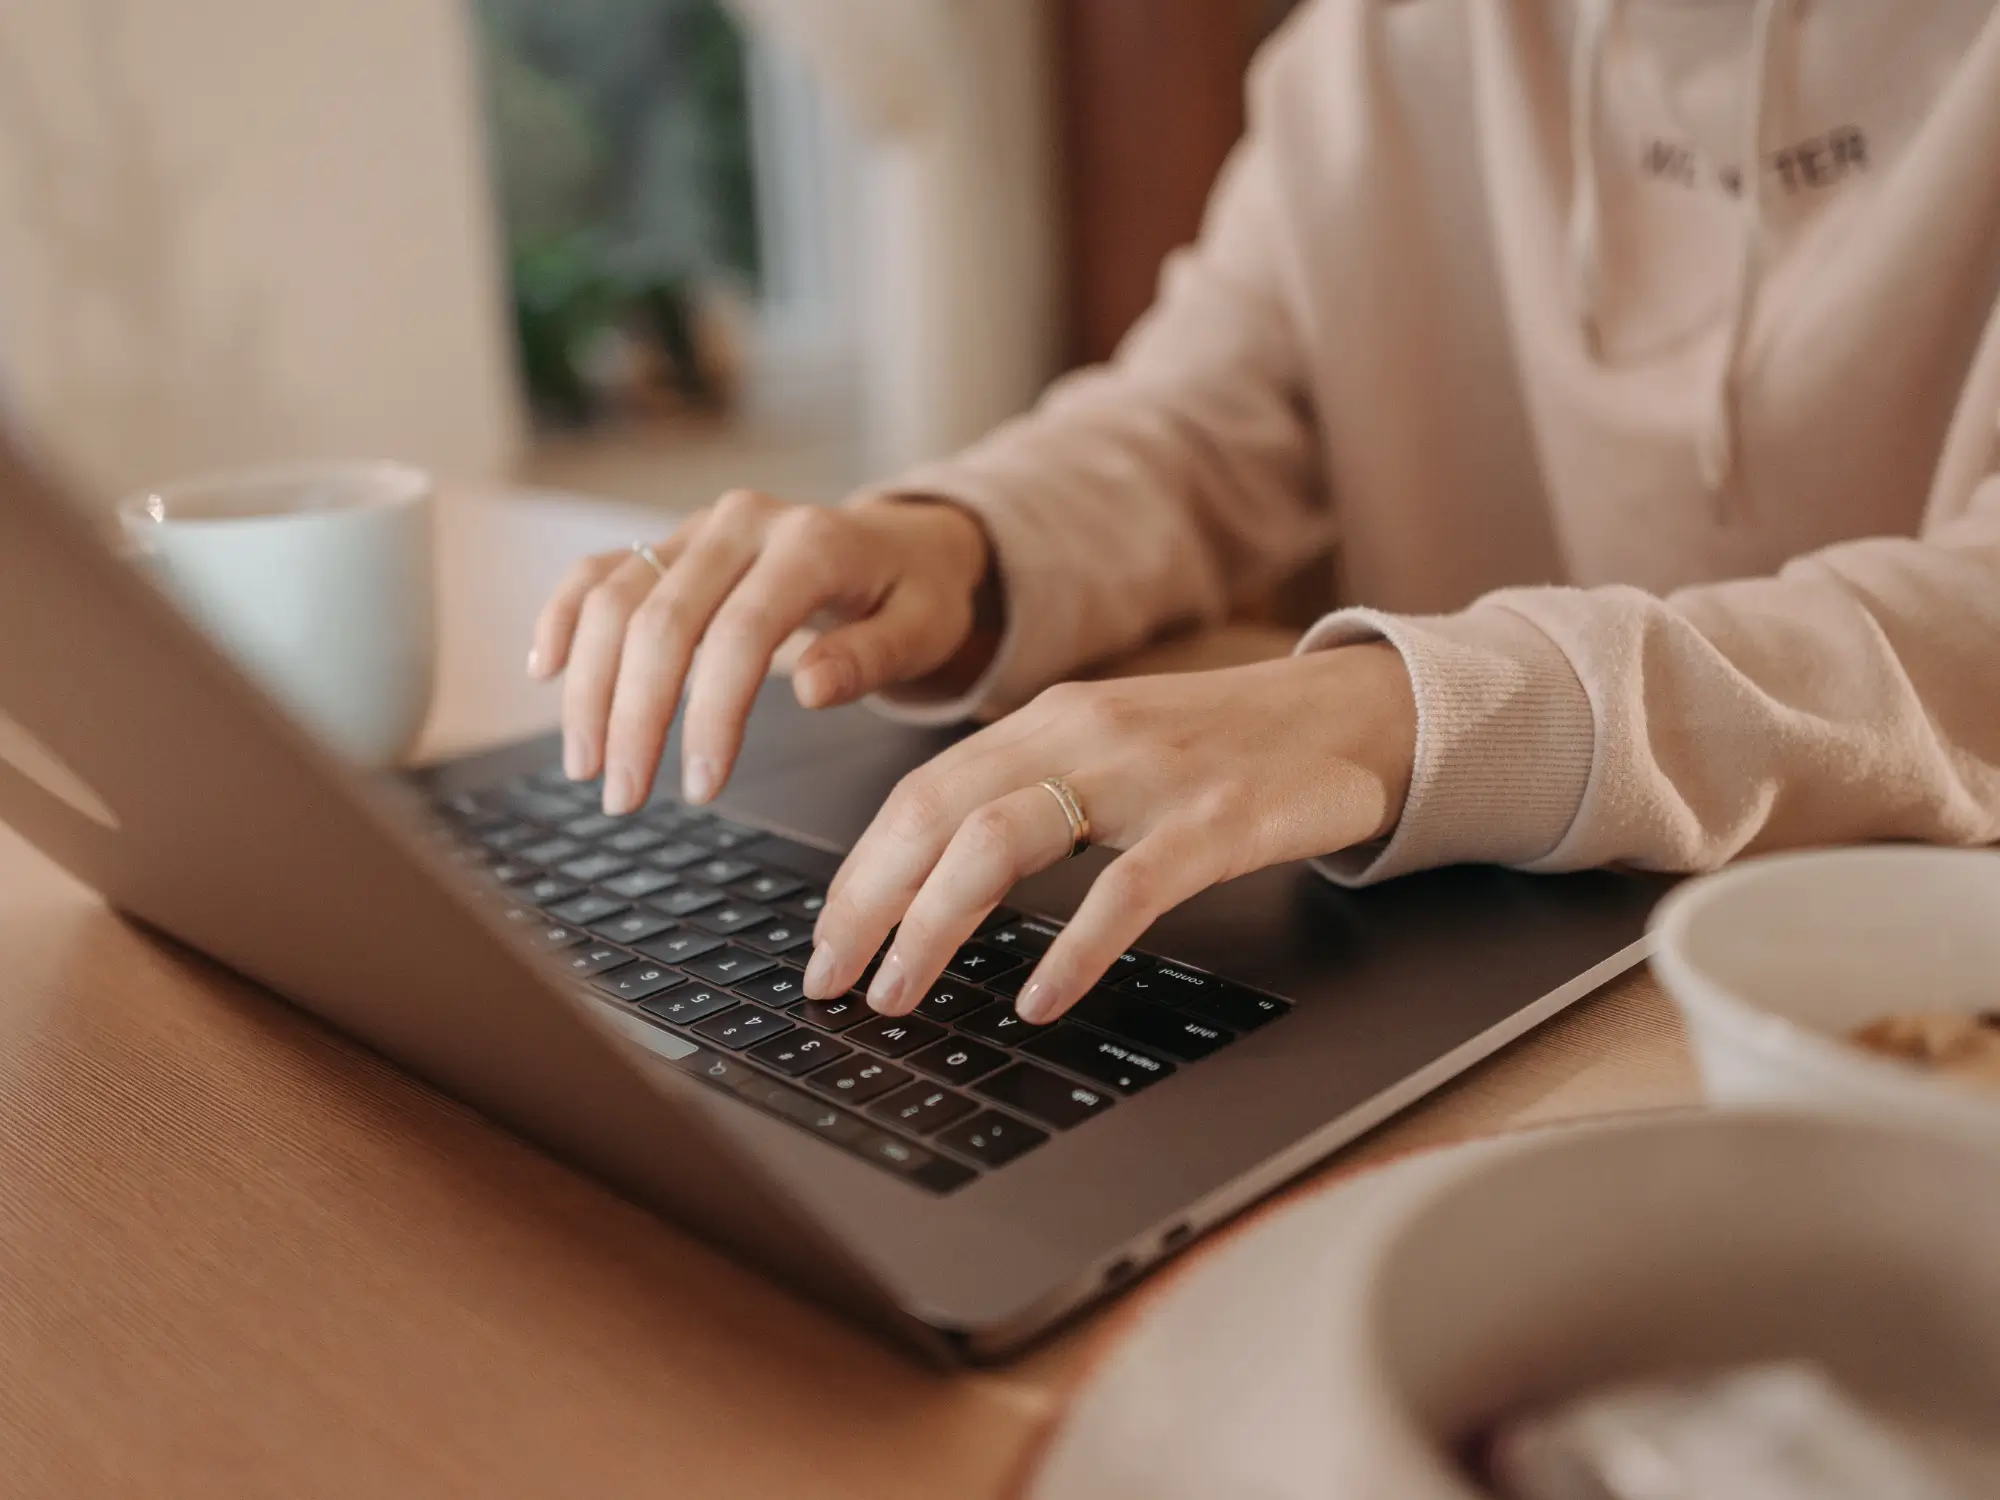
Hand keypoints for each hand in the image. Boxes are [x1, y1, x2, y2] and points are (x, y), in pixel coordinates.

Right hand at [529, 490, 993, 813]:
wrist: (901, 544)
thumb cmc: (914, 596)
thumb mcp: (923, 629)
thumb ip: (871, 657)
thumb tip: (811, 687)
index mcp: (811, 542)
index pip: (741, 634)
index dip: (711, 715)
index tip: (701, 787)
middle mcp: (742, 523)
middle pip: (661, 619)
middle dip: (633, 716)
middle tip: (623, 796)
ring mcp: (697, 528)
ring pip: (615, 597)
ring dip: (590, 686)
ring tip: (585, 765)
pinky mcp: (669, 543)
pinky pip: (598, 571)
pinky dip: (564, 617)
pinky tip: (546, 671)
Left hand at [802, 644, 1417, 1023]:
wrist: (1359, 713)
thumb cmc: (1227, 748)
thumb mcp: (1114, 753)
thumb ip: (1035, 796)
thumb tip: (937, 885)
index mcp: (1048, 721)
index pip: (919, 794)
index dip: (858, 873)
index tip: (824, 942)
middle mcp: (1083, 734)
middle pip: (935, 813)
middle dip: (866, 904)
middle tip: (831, 983)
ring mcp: (1149, 774)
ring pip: (1003, 838)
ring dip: (934, 925)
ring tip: (901, 995)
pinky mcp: (1218, 818)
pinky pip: (1127, 889)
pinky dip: (1072, 950)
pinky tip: (1039, 1001)